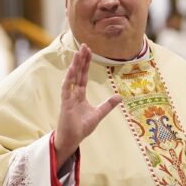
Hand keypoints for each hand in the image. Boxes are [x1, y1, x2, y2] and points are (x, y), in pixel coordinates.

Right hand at [54, 44, 121, 168]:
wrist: (72, 139)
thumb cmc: (81, 128)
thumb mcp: (98, 114)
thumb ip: (108, 105)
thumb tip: (120, 96)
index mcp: (80, 95)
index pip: (83, 76)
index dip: (86, 64)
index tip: (88, 51)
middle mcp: (73, 93)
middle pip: (77, 73)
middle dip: (81, 59)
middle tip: (84, 45)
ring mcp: (68, 97)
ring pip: (72, 77)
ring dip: (75, 65)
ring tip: (78, 53)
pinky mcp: (65, 103)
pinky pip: (67, 88)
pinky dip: (69, 78)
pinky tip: (72, 69)